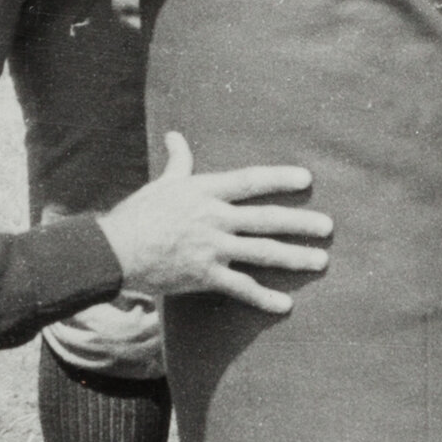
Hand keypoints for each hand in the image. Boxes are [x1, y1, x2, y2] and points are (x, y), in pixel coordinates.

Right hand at [95, 132, 330, 314]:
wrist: (113, 252)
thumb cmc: (137, 215)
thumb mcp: (161, 185)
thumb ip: (177, 163)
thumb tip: (175, 137)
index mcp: (205, 191)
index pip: (250, 181)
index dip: (280, 179)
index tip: (307, 179)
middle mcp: (213, 218)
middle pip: (266, 219)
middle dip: (300, 223)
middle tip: (328, 227)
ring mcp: (211, 248)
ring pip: (261, 252)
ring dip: (294, 257)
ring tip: (320, 261)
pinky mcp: (203, 275)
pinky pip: (240, 287)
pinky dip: (263, 297)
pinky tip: (285, 304)